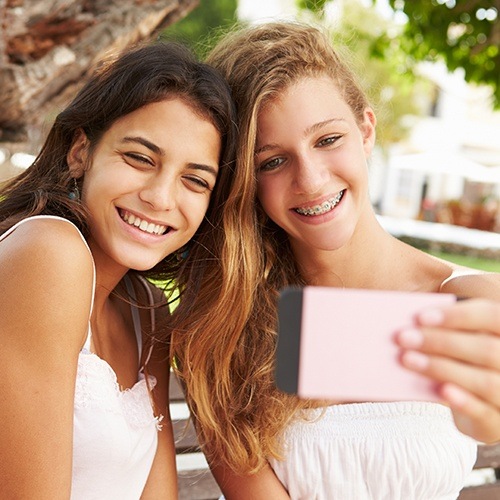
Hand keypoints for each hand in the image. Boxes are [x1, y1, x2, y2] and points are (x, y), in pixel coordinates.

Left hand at [394, 298, 499, 442]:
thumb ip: (445, 330)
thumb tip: (409, 323)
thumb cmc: (467, 361)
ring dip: (441, 368)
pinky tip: (439, 390)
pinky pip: (483, 411)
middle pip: (486, 349)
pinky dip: (461, 400)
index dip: (458, 315)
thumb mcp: (461, 340)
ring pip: (484, 381)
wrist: (481, 404)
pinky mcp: (498, 420)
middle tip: (403, 337)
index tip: (420, 317)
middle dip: (441, 342)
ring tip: (406, 359)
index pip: (491, 315)